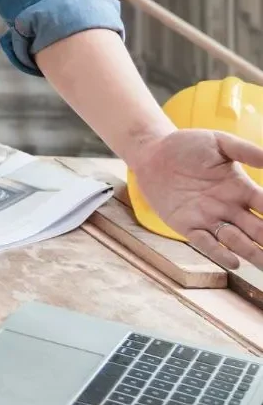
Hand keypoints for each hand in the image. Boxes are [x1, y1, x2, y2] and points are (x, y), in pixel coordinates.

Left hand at [130, 129, 262, 269]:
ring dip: (254, 254)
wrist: (152, 152)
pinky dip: (219, 253)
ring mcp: (209, 218)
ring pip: (237, 242)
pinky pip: (206, 243)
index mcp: (241, 189)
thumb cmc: (187, 145)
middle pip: (258, 231)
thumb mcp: (218, 142)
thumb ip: (246, 151)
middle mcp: (230, 208)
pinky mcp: (187, 225)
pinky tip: (234, 262)